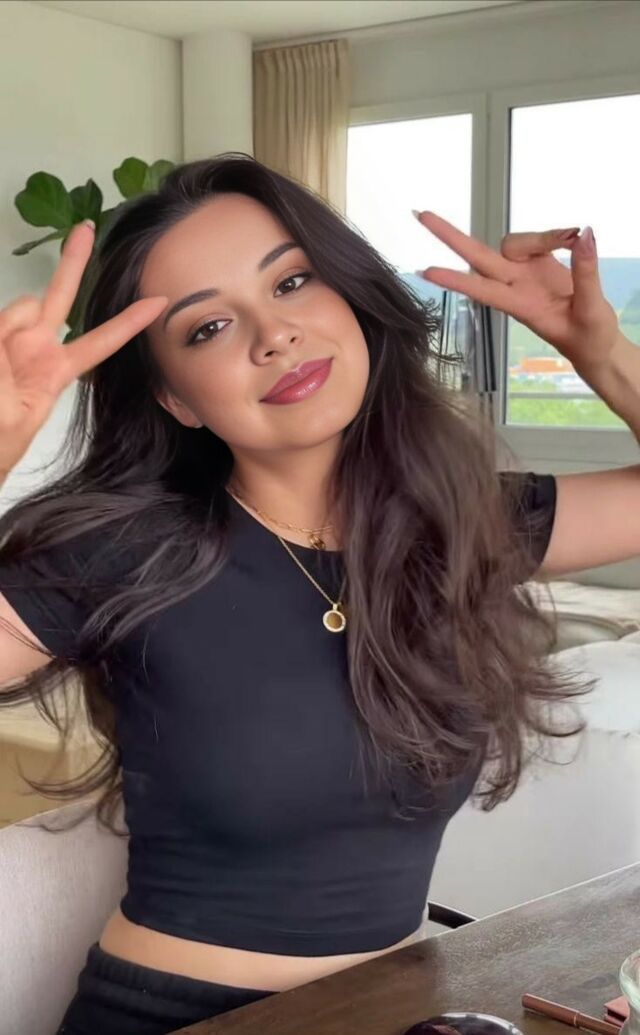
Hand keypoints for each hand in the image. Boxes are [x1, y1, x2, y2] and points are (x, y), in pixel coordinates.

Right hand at [0, 221, 166, 479]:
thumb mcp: (13, 418)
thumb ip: (7, 374)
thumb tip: (0, 341)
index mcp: (56, 371)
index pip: (100, 342)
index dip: (128, 322)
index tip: (159, 301)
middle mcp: (34, 347)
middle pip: (59, 296)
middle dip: (73, 261)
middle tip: (87, 228)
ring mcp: (7, 339)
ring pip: (20, 308)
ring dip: (7, 332)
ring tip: (1, 376)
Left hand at [415, 211, 619, 375]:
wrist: (596, 345)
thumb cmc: (589, 338)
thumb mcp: (593, 312)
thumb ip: (587, 273)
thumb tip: (584, 235)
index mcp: (520, 306)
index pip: (481, 290)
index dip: (454, 280)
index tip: (426, 272)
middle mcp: (515, 286)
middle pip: (478, 256)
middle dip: (450, 236)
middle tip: (422, 215)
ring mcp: (525, 274)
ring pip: (515, 242)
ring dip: (542, 236)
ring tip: (572, 238)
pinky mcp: (540, 263)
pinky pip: (540, 239)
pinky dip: (556, 236)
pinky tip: (574, 239)